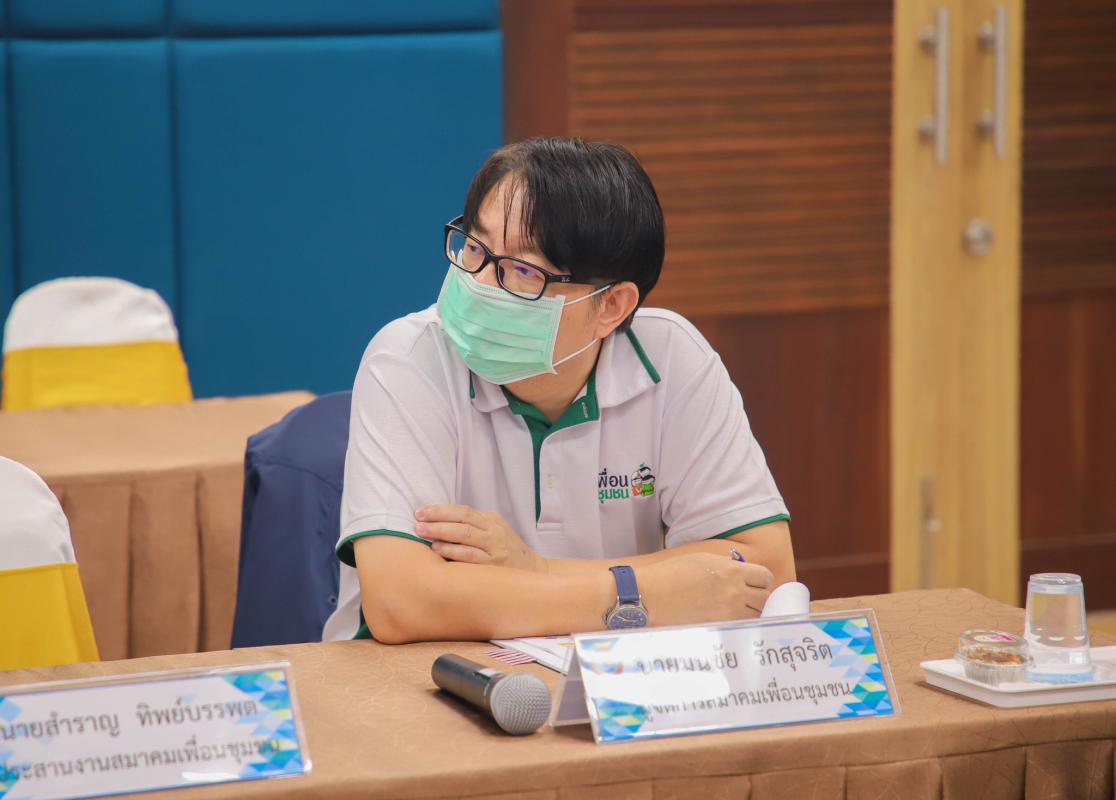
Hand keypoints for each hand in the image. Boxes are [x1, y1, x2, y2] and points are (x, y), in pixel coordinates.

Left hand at [415, 504, 545, 571]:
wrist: (533, 573)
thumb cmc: (506, 554)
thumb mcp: (493, 533)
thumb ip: (472, 528)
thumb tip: (435, 524)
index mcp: (492, 520)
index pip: (464, 510)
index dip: (441, 509)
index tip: (421, 511)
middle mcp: (494, 532)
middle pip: (463, 518)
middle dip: (438, 517)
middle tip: (417, 519)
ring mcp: (495, 548)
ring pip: (466, 534)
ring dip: (441, 532)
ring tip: (422, 532)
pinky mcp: (494, 566)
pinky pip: (470, 556)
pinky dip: (452, 551)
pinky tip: (438, 549)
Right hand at [638, 552, 772, 626]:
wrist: (651, 595)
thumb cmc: (672, 573)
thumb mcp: (703, 559)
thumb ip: (727, 565)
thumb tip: (742, 572)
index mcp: (731, 570)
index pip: (765, 576)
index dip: (761, 579)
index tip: (755, 581)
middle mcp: (734, 591)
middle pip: (766, 597)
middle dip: (760, 596)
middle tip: (749, 596)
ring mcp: (727, 612)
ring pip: (757, 615)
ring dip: (752, 611)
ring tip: (739, 608)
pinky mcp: (718, 627)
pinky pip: (741, 626)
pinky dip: (739, 623)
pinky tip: (729, 619)